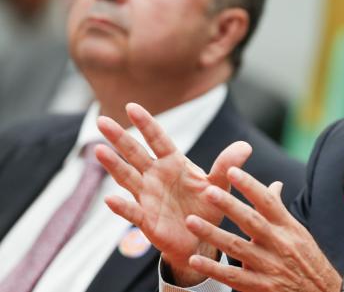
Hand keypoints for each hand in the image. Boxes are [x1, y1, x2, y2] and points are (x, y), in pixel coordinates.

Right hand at [95, 103, 251, 285]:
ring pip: (127, 178)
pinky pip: (133, 212)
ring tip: (98, 150)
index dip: (146, 124)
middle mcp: (156, 176)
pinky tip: (110, 200)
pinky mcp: (147, 220)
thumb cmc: (207, 205)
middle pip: (135, 154)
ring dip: (113, 165)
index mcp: (174, 163)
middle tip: (102, 121)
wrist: (201, 237)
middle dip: (119, 138)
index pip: (158, 139)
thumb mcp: (220, 184)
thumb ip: (227, 166)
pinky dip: (122, 207)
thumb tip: (246, 146)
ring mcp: (148, 197)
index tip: (132, 106)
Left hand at [185, 167, 341, 291]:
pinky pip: (233, 276)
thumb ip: (280, 209)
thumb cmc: (306, 259)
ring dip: (212, 234)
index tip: (232, 171)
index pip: (268, 201)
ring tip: (192, 222)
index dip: (250, 185)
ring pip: (237, 247)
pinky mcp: (261, 286)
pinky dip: (213, 269)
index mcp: (288, 227)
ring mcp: (269, 266)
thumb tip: (275, 185)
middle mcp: (279, 243)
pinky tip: (195, 260)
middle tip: (208, 191)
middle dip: (229, 205)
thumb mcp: (298, 231)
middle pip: (251, 221)